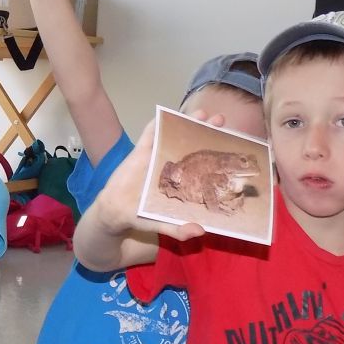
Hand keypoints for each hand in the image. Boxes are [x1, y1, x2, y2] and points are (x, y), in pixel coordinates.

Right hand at [95, 115, 208, 241]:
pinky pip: (148, 134)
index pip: (201, 161)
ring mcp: (156, 155)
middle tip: (220, 120)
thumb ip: (178, 230)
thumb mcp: (162, 224)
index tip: (230, 143)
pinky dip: (156, 123)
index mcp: (181, 179)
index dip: (215, 151)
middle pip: (191, 142)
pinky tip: (165, 113)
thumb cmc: (139, 216)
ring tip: (200, 113)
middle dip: (205, 129)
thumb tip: (200, 231)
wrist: (113, 211)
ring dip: (185, 121)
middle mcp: (171, 164)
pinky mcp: (139, 151)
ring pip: (173, 133)